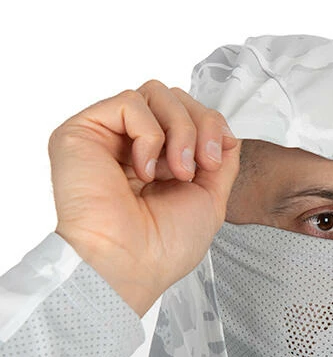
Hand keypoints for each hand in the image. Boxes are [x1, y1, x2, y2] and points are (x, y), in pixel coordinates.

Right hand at [50, 79, 240, 316]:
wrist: (132, 264)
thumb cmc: (164, 246)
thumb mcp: (211, 198)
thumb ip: (221, 161)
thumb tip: (226, 133)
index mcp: (158, 160)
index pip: (188, 113)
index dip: (211, 127)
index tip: (215, 162)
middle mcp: (131, 144)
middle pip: (174, 97)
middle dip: (200, 125)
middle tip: (202, 166)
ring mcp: (107, 136)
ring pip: (155, 92)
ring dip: (180, 130)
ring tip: (177, 171)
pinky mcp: (82, 131)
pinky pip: (129, 102)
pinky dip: (149, 135)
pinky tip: (144, 170)